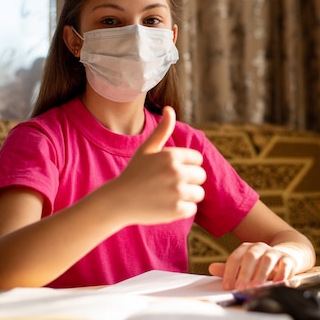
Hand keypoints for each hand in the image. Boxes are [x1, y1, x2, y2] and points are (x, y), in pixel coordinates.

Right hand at [104, 106, 205, 224]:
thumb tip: (169, 108)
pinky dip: (182, 209)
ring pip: (199, 193)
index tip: (171, 170)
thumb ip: (162, 130)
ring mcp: (177, 192)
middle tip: (170, 184)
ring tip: (169, 194)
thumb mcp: (147, 149)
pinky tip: (166, 205)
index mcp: (171, 156)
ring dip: (187, 195)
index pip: (197, 159)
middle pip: (201, 176)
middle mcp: (176, 173)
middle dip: (189, 180)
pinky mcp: (176, 210)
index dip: (186, 165)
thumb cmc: (134, 173)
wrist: (118, 201)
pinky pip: (192, 208)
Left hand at [208, 242, 296, 289]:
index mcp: (246, 249)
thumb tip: (211, 268)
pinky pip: (285, 263)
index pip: (235, 258)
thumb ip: (229, 268)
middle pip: (250, 257)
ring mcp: (274, 252)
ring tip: (256, 287)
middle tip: (241, 288)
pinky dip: (282, 273)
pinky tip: (277, 282)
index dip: (230, 272)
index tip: (227, 286)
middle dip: (245, 273)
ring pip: (267, 259)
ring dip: (261, 274)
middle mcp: (259, 248)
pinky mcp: (287, 259)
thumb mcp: (244, 266)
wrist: (285, 255)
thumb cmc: (260, 264)